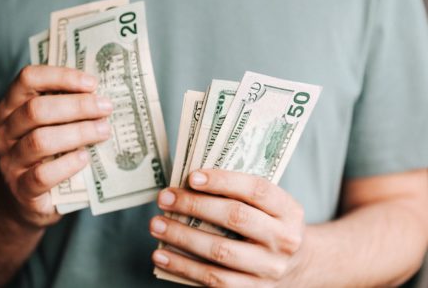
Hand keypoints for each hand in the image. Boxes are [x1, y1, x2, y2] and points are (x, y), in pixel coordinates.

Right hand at [0, 65, 112, 227]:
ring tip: (103, 131)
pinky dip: (67, 165)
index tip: (92, 83)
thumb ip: (68, 109)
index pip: (28, 79)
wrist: (27, 201)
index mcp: (11, 107)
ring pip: (40, 141)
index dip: (61, 77)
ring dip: (77, 133)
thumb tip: (104, 95)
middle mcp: (4, 131)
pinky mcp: (21, 189)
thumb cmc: (48, 155)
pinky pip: (42, 175)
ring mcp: (9, 161)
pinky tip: (85, 158)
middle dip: (77, 106)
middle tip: (106, 108)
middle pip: (36, 110)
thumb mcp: (52, 127)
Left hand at [150, 169, 305, 286]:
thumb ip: (240, 194)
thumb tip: (189, 184)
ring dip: (182, 237)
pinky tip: (162, 255)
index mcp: (289, 211)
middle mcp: (284, 239)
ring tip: (156, 225)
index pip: (256, 189)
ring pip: (220, 251)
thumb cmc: (270, 226)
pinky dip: (183, 266)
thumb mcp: (270, 207)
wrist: (298, 266)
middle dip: (194, 206)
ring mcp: (269, 269)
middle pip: (235, 218)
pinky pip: (213, 279)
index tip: (192, 177)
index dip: (223, 181)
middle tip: (165, 198)